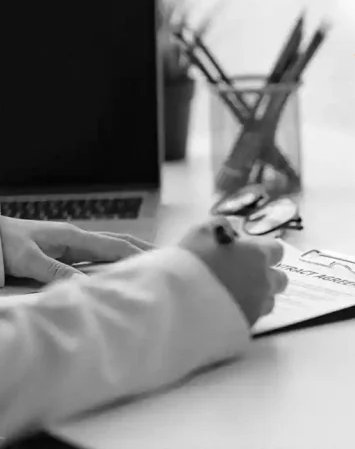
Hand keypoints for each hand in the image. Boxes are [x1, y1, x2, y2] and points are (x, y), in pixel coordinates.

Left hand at [0, 216, 153, 283]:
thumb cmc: (2, 243)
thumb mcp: (27, 259)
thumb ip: (56, 271)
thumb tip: (86, 285)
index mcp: (73, 237)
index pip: (117, 246)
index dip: (141, 254)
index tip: (163, 263)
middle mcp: (76, 239)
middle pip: (119, 242)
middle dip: (145, 250)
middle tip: (170, 260)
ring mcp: (70, 245)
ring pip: (109, 248)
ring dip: (131, 255)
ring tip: (151, 265)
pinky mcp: (62, 253)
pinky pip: (95, 257)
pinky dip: (113, 262)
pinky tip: (117, 272)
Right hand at [178, 218, 287, 325]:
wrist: (173, 305)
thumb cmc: (188, 263)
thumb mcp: (200, 233)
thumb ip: (220, 227)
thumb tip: (229, 229)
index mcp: (257, 256)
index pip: (276, 250)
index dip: (263, 251)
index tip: (247, 253)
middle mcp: (263, 282)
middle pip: (279, 280)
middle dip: (266, 276)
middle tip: (243, 276)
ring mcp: (256, 308)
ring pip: (269, 302)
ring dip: (258, 298)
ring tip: (233, 297)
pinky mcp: (245, 329)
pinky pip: (252, 320)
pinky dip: (242, 315)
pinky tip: (223, 314)